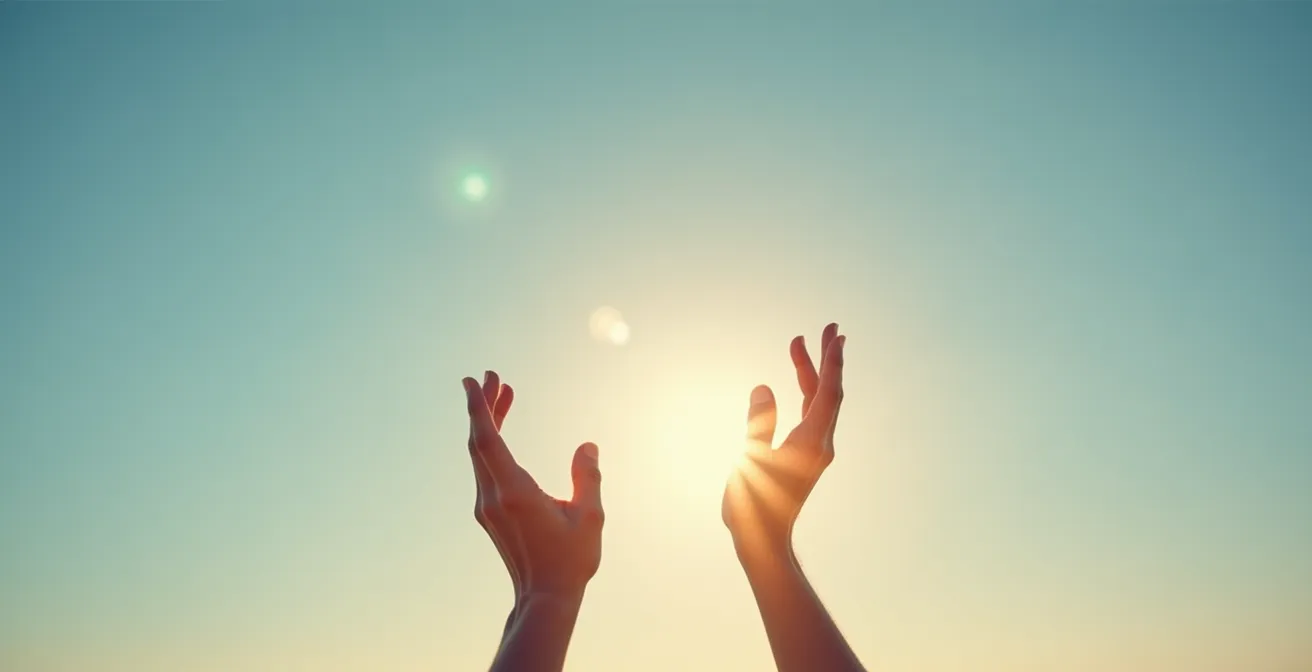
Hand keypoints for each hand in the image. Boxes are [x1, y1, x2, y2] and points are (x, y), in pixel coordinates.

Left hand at [464, 371, 604, 605]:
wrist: (544, 599)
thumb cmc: (570, 561)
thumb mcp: (589, 517)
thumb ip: (587, 478)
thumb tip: (587, 446)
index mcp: (513, 493)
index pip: (487, 441)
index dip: (479, 408)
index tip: (473, 381)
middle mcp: (492, 497)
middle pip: (479, 442)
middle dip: (484, 406)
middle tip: (492, 375)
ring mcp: (487, 507)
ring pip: (480, 455)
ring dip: (488, 423)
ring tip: (504, 394)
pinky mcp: (490, 514)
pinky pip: (485, 468)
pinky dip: (492, 444)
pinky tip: (503, 435)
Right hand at [722, 323, 845, 558]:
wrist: (762, 540)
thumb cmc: (754, 506)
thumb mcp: (750, 460)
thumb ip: (758, 422)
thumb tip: (763, 387)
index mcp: (812, 443)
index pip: (828, 393)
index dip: (831, 362)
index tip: (833, 334)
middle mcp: (820, 444)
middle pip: (829, 392)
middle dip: (827, 358)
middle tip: (828, 326)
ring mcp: (815, 449)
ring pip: (819, 402)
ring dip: (812, 372)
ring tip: (799, 343)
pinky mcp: (805, 455)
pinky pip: (811, 414)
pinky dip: (805, 391)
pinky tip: (796, 380)